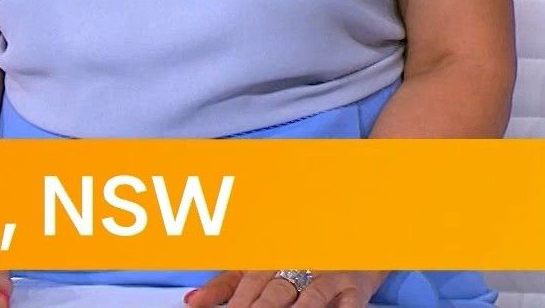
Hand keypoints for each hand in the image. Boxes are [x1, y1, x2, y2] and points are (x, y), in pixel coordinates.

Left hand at [185, 269, 387, 306]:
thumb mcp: (257, 269)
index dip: (233, 300)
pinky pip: (347, 302)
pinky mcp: (354, 288)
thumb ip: (225, 285)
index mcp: (269, 261)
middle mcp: (297, 266)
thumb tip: (191, 301)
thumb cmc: (296, 261)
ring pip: (310, 295)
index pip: (246, 283)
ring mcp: (326, 277)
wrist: (350, 243)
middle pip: (274, 291)